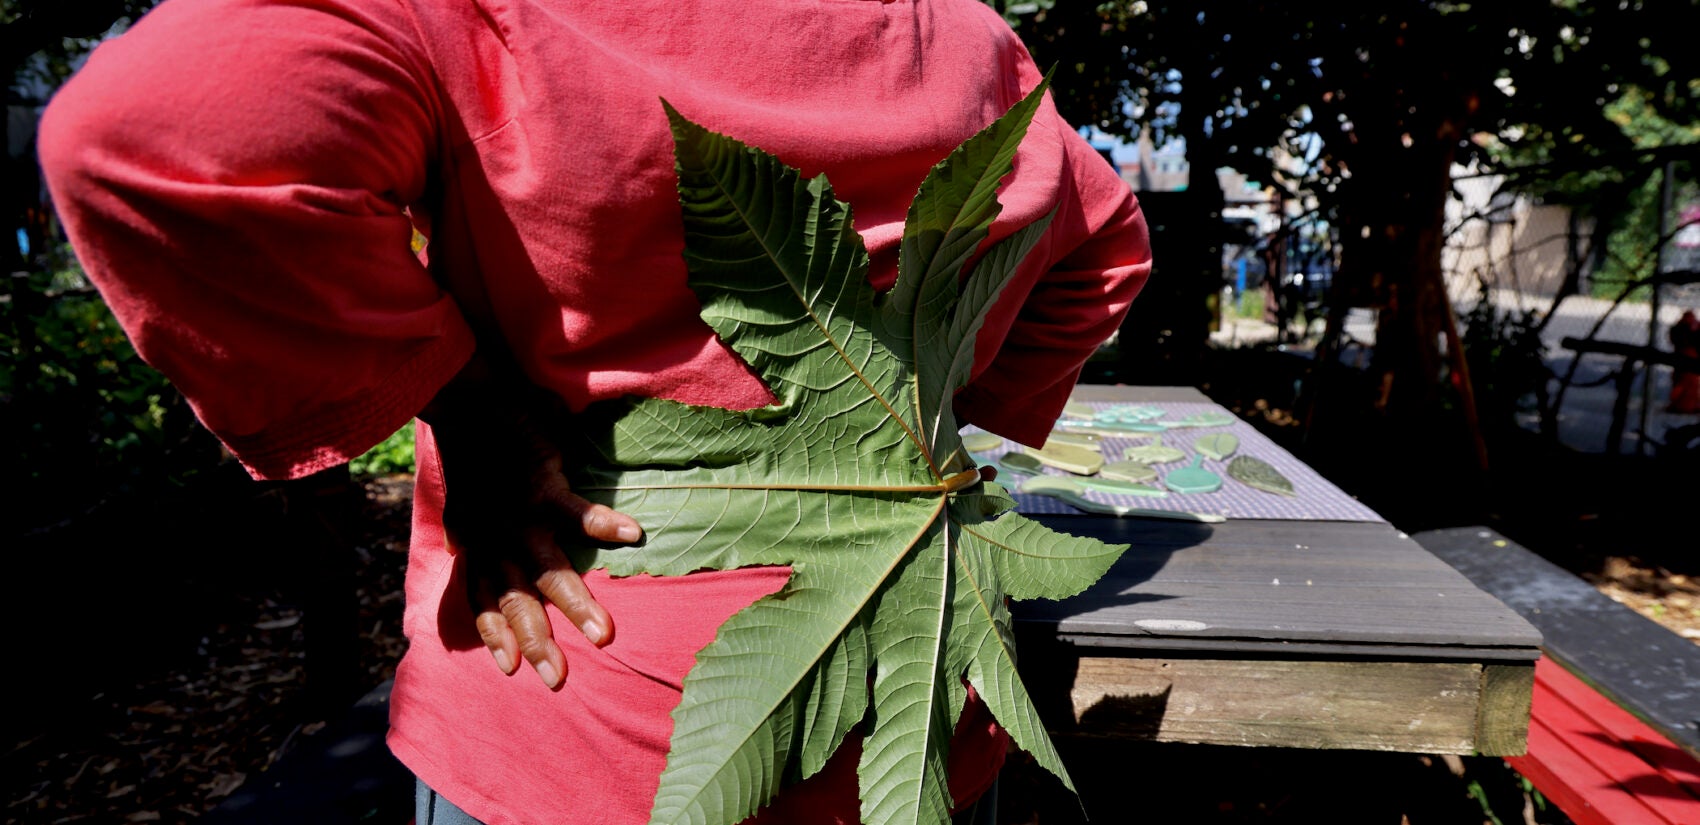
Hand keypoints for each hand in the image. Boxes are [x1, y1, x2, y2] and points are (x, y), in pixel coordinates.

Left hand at [423, 356, 641, 689]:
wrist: (463, 400)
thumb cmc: (472, 448)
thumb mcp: (460, 497)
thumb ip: (470, 527)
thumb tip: (464, 542)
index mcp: (476, 541)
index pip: (482, 598)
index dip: (495, 633)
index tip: (510, 669)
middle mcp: (495, 537)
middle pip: (514, 599)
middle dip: (535, 640)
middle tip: (556, 680)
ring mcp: (519, 514)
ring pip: (548, 570)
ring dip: (575, 604)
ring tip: (603, 634)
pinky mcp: (543, 484)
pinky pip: (577, 512)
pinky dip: (602, 525)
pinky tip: (633, 536)